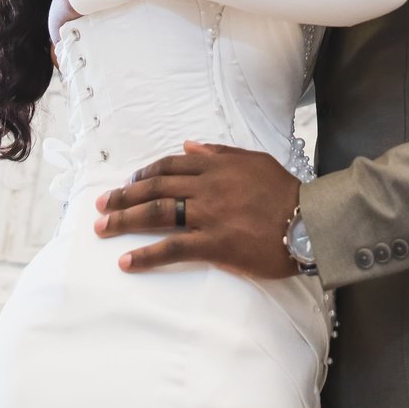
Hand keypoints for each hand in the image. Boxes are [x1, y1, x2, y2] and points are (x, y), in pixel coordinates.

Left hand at [94, 143, 299, 277]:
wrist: (307, 220)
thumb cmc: (285, 191)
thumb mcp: (253, 160)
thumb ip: (219, 153)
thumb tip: (189, 146)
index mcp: (215, 166)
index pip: (169, 167)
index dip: (144, 174)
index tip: (127, 183)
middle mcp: (206, 187)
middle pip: (155, 189)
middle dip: (123, 196)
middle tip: (100, 205)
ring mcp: (208, 215)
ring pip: (157, 214)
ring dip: (125, 220)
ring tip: (102, 228)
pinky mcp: (213, 244)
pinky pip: (173, 248)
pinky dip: (147, 255)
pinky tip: (127, 261)